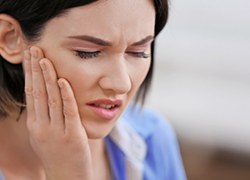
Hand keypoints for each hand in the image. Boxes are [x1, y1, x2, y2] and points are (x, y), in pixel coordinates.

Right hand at [24, 46, 92, 179]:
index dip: (29, 74)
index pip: (31, 94)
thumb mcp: (44, 135)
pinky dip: (66, 96)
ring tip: (45, 58)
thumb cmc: (57, 154)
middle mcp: (42, 126)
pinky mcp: (73, 136)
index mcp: (35, 125)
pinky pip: (68, 112)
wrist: (67, 178)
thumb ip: (42, 117)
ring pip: (51, 100)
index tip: (29, 56)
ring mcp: (57, 132)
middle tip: (34, 48)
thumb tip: (42, 97)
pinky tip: (62, 81)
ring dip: (47, 77)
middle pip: (37, 93)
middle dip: (35, 69)